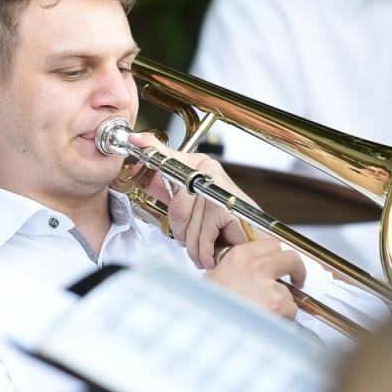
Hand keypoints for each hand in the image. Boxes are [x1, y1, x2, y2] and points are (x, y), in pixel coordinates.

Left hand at [126, 132, 255, 269]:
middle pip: (175, 206)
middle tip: (193, 238)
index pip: (168, 156)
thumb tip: (142, 168)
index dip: (151, 149)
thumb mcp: (189, 203)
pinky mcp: (225, 208)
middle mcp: (209, 172)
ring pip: (186, 225)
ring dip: (194, 247)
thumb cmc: (226, 224)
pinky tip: (215, 249)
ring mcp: (218, 188)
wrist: (256, 241)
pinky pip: (202, 236)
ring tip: (206, 247)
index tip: (134, 140)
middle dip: (182, 232)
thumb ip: (165, 188)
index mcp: (199, 166)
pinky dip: (206, 252)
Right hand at [205, 239, 305, 318]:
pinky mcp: (277, 304)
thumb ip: (233, 270)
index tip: (280, 263)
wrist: (210, 329)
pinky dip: (284, 318)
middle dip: (296, 270)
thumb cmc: (209, 307)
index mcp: (239, 256)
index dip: (278, 256)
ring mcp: (268, 285)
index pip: (271, 244)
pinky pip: (291, 309)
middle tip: (296, 280)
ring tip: (265, 314)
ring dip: (283, 302)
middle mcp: (255, 266)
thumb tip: (245, 273)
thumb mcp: (213, 279)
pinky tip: (268, 322)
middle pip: (290, 258)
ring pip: (289, 291)